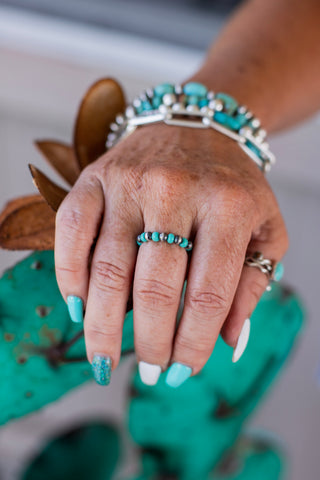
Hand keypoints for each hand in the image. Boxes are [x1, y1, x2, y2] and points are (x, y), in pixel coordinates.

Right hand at [54, 124, 287, 385]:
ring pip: (107, 266)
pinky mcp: (95, 176)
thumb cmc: (233, 185)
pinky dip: (70, 274)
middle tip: (146, 370)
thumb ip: (253, 284)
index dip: (194, 342)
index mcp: (228, 206)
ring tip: (103, 357)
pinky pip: (72, 231)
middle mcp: (176, 190)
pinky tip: (78, 306)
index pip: (210, 292)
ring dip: (102, 323)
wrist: (199, 127)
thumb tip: (228, 342)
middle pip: (154, 285)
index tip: (183, 371)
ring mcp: (130, 182)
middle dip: (148, 341)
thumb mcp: (265, 229)